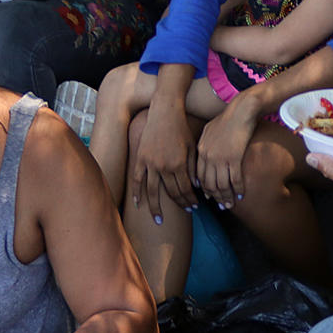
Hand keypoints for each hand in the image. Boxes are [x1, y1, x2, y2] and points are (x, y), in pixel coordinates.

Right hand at [131, 92, 199, 220]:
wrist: (165, 112)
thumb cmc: (182, 128)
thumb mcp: (193, 147)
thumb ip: (193, 168)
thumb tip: (195, 187)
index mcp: (179, 164)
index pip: (185, 190)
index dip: (190, 200)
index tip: (194, 207)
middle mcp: (164, 167)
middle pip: (171, 193)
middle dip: (179, 204)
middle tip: (184, 212)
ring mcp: (150, 163)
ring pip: (152, 191)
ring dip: (155, 208)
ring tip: (158, 220)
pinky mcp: (140, 158)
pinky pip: (137, 179)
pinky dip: (137, 192)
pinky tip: (138, 204)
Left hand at [195, 100, 260, 208]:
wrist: (242, 109)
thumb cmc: (229, 118)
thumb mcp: (210, 130)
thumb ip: (205, 144)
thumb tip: (203, 155)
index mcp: (201, 150)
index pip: (199, 176)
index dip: (204, 189)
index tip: (209, 197)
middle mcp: (208, 156)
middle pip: (209, 184)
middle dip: (215, 197)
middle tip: (221, 205)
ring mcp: (220, 158)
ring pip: (221, 185)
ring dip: (226, 197)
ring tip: (231, 204)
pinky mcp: (234, 158)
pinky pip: (234, 180)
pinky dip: (238, 189)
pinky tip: (241, 194)